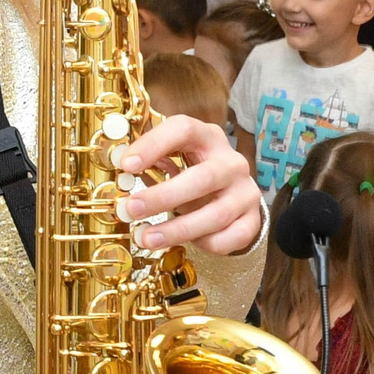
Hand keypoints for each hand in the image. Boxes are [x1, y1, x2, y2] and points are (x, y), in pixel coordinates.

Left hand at [113, 114, 263, 253]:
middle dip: (164, 196)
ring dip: (177, 229)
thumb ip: (151, 161)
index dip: (154, 145)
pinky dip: (206, 243)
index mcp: (208, 138)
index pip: (184, 129)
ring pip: (216, 214)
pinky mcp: (253, 219)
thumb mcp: (176, 159)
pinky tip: (188, 242)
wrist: (233, 193)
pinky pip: (232, 237)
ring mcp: (246, 192)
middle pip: (203, 178)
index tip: (126, 165)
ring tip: (146, 238)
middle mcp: (232, 162)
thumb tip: (121, 169)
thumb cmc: (194, 173)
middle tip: (132, 209)